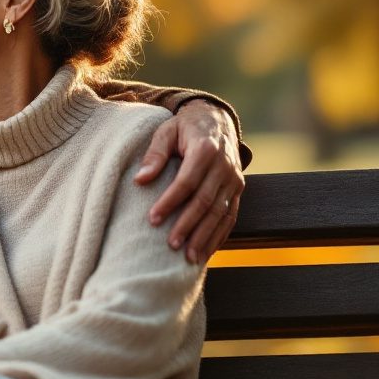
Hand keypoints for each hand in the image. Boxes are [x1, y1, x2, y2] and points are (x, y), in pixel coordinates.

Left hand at [134, 99, 244, 263]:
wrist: (217, 120)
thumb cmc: (185, 128)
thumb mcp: (166, 132)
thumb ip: (154, 154)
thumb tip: (140, 180)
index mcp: (205, 150)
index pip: (187, 181)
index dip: (170, 202)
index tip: (152, 219)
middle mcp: (224, 166)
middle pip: (205, 201)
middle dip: (188, 225)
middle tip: (171, 245)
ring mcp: (234, 180)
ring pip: (221, 213)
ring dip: (205, 237)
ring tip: (190, 258)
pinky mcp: (239, 190)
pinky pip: (231, 216)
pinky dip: (220, 235)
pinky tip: (207, 251)